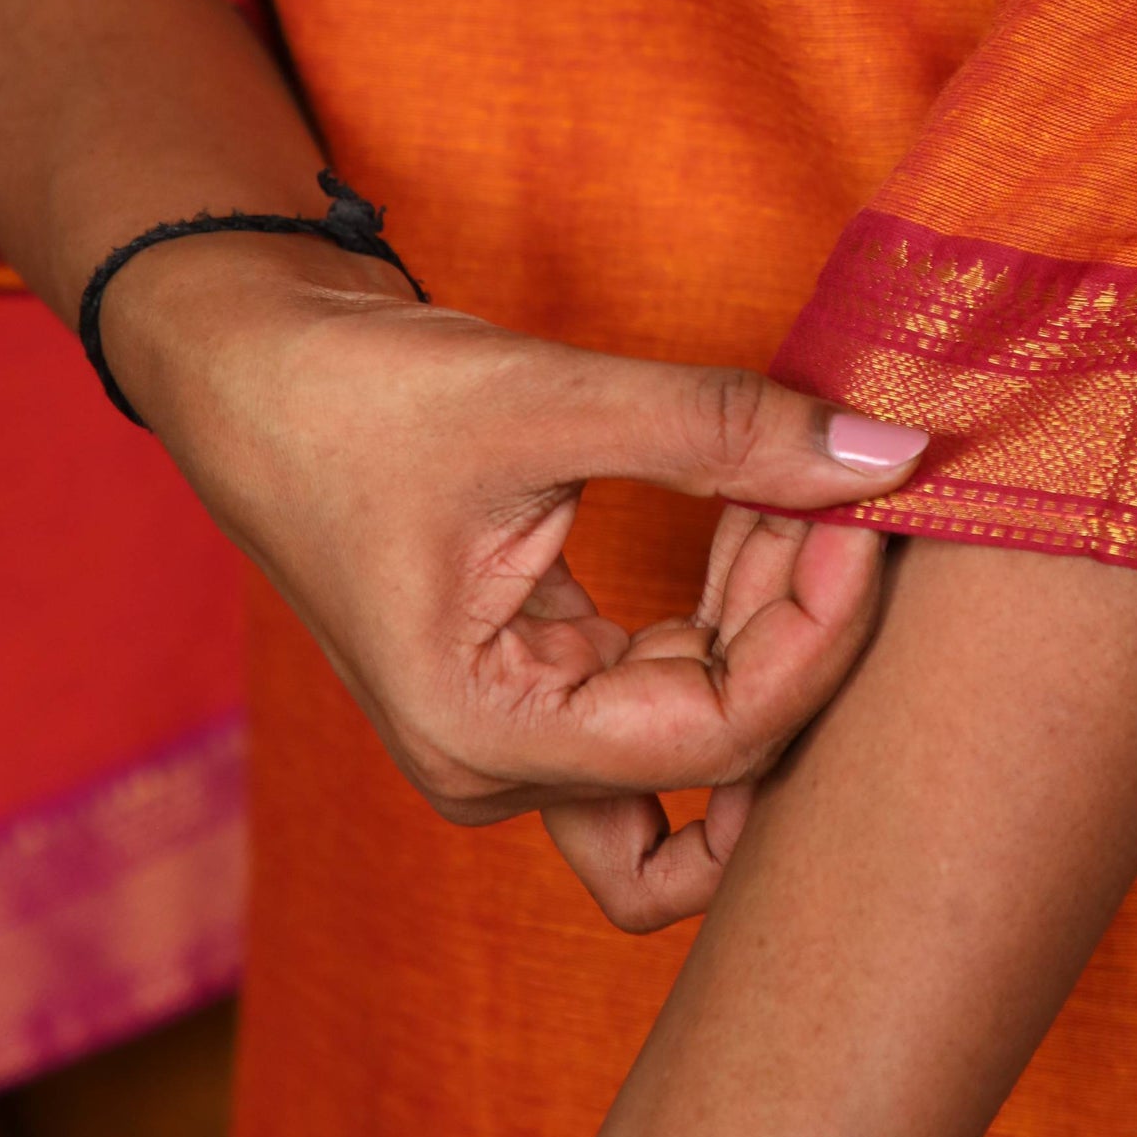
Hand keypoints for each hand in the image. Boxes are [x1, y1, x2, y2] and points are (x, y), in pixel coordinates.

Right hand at [103, 230, 927, 926]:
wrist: (250, 370)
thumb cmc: (355, 396)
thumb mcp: (546, 398)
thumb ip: (720, 431)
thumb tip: (886, 455)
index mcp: (485, 736)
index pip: (720, 741)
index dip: (818, 636)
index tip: (868, 519)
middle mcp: (503, 766)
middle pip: (726, 757)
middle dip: (801, 632)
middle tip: (842, 496)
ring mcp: (524, 731)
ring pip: (710, 735)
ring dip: (770, 626)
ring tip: (795, 494)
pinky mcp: (543, 679)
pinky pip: (675, 682)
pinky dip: (730, 609)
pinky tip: (755, 511)